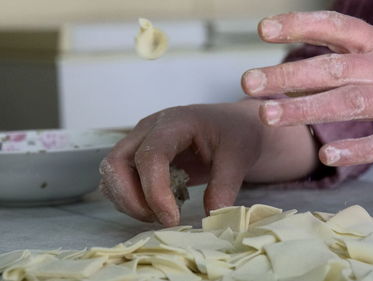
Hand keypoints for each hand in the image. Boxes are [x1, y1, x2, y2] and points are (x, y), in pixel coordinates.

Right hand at [99, 100, 317, 225]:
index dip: (154, 191)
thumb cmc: (236, 133)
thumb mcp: (239, 156)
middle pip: (116, 163)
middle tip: (161, 220)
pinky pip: (119, 180)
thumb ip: (225, 185)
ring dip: (128, 202)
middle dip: (131, 199)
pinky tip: (157, 207)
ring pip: (112, 174)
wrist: (234, 125)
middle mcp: (149, 128)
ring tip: (161, 215)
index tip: (172, 218)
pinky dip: (130, 199)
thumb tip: (210, 216)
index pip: (150, 155)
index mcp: (176, 122)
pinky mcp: (138, 156)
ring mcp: (140, 141)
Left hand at [241, 11, 372, 178]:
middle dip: (287, 75)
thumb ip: (349, 58)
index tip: (262, 30)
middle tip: (249, 81)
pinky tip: (325, 156)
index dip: (299, 25)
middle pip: (333, 68)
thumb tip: (295, 66)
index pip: (336, 26)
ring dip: (306, 110)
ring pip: (351, 103)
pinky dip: (354, 151)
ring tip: (268, 116)